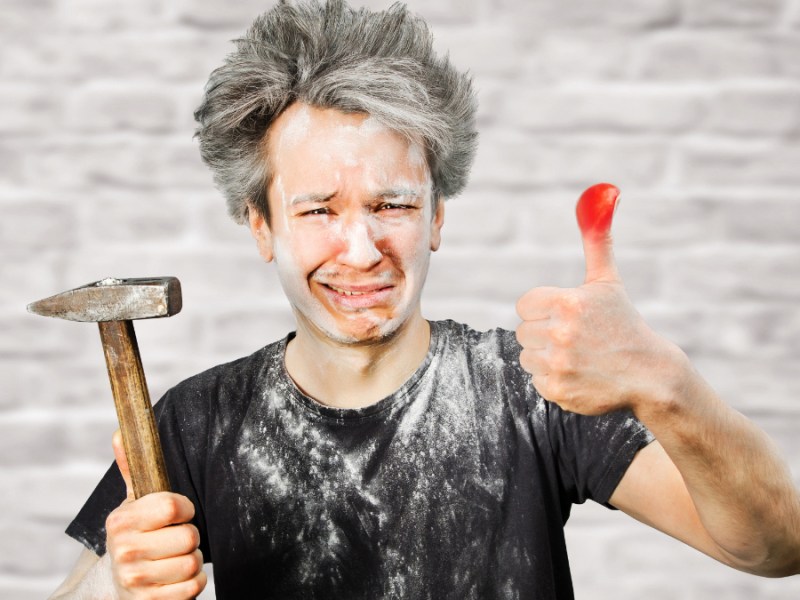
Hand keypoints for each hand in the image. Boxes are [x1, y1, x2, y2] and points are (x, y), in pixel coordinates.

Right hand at [105, 430, 206, 598]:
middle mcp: (125, 551)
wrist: (118, 586)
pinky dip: (194, 582)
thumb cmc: (136, 535)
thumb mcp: (131, 503)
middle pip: (189, 536)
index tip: (178, 512)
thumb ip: (132, 468)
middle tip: (175, 539)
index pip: (171, 506)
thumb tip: (122, 431)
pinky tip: (177, 578)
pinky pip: (194, 587)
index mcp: (120, 521)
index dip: (184, 508)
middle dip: (190, 537)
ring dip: (193, 560)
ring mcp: (137, 580)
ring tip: (175, 557)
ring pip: (193, 563)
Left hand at [515, 183, 685, 415]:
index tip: (566, 316)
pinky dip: (553, 379)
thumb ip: (596, 239)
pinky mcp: (558, 390)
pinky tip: (579, 375)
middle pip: (524, 331)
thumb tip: (602, 192)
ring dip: (546, 357)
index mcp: (566, 302)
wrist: (650, 375)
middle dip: (545, 334)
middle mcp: (560, 333)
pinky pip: (536, 380)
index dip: (543, 310)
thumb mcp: (607, 281)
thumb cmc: (623, 324)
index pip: (524, 305)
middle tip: (576, 339)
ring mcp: (559, 364)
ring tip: (577, 356)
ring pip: (527, 356)